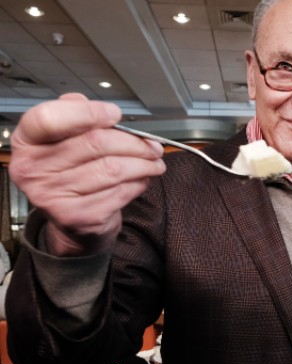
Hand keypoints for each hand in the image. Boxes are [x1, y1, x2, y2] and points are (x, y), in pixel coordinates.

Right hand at [9, 93, 165, 255]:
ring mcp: (53, 196)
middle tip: (153, 145)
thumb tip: (94, 105)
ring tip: (155, 162)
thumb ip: (76, 117)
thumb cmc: (72, 172)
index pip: (50, 118)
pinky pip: (120, 192)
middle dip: (133, 142)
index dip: (89, 113)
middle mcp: (32, 169)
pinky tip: (141, 180)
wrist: (72, 221)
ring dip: (143, 164)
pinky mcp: (78, 217)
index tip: (115, 114)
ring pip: (113, 169)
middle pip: (94, 143)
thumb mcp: (65, 140)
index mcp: (26, 141)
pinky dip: (138, 183)